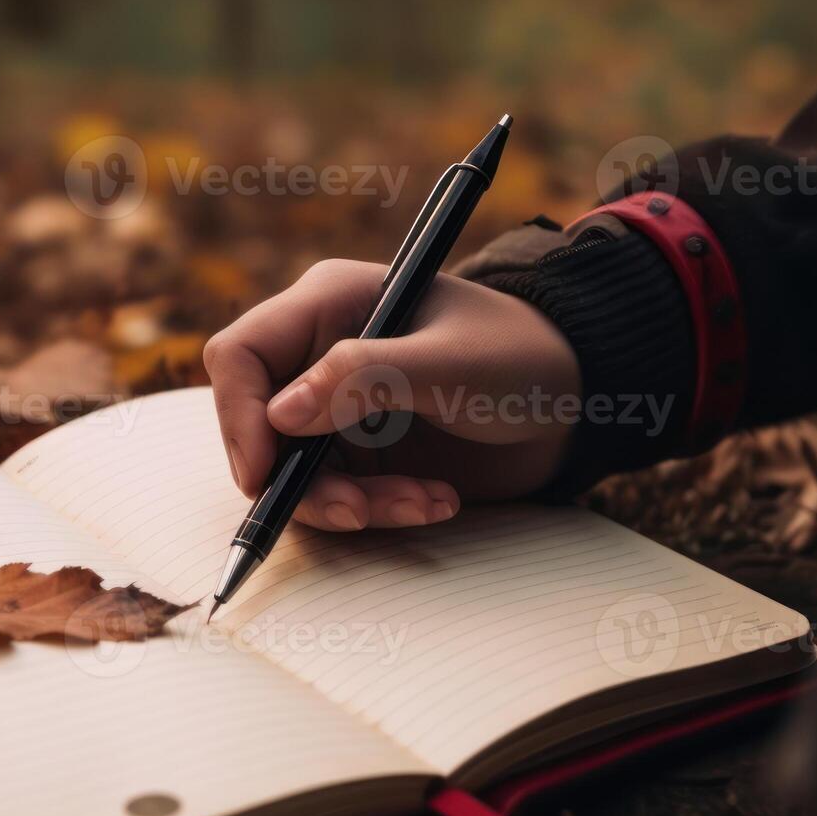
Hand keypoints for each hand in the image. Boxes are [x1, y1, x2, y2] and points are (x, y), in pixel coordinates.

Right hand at [204, 259, 582, 530]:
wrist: (577, 402)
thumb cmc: (521, 356)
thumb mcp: (448, 363)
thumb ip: (364, 377)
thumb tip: (278, 416)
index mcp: (329, 304)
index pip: (241, 355)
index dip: (239, 414)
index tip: (266, 472)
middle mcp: (320, 356)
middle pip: (258, 428)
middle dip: (302, 480)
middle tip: (358, 510)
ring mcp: (339, 411)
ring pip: (297, 475)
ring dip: (352, 503)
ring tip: (423, 503)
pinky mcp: (363, 456)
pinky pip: (340, 498)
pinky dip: (381, 510)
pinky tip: (436, 502)